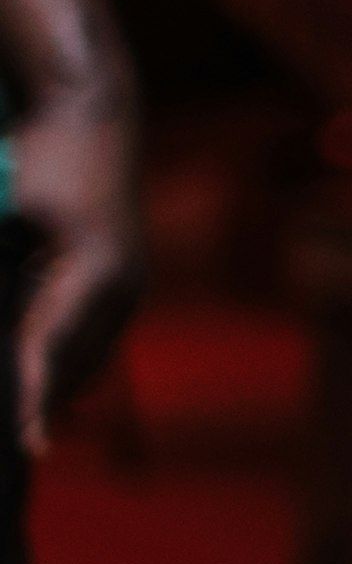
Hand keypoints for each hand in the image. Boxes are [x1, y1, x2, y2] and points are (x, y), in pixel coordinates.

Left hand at [13, 124, 137, 462]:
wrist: (93, 112)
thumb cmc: (44, 154)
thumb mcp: (9, 210)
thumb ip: (0, 265)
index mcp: (97, 272)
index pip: (54, 348)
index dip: (36, 397)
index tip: (29, 444)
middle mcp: (122, 287)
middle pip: (74, 366)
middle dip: (40, 407)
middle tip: (13, 451)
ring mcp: (127, 286)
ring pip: (86, 359)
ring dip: (54, 391)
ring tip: (22, 433)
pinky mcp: (118, 283)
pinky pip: (89, 341)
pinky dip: (62, 366)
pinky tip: (38, 389)